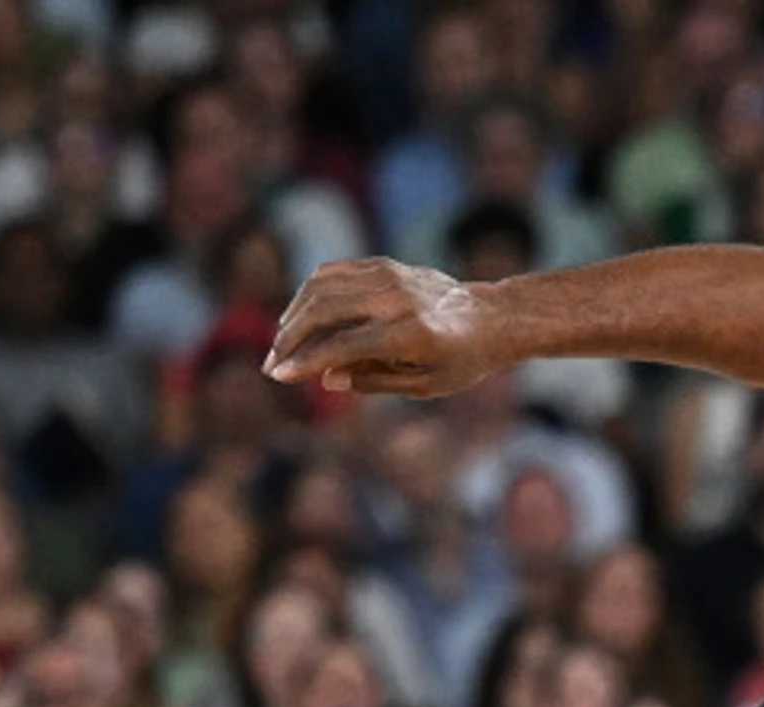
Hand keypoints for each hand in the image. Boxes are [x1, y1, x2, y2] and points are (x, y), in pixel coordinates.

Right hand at [266, 258, 507, 398]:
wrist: (492, 317)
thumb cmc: (462, 360)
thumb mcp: (426, 384)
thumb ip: (375, 381)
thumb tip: (326, 379)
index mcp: (411, 334)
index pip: (344, 346)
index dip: (307, 361)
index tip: (279, 375)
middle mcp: (397, 299)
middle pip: (324, 312)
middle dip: (290, 339)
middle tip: (272, 363)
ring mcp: (389, 276)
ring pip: (321, 287)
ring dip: (294, 315)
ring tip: (282, 343)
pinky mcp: (383, 265)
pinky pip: (333, 273)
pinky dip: (309, 294)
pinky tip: (300, 316)